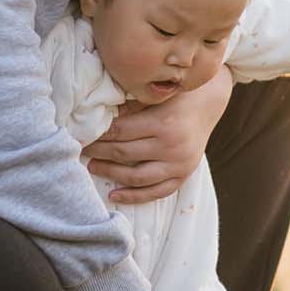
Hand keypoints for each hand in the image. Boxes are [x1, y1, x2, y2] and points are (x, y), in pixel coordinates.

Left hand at [82, 65, 233, 203]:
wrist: (210, 102)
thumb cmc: (178, 93)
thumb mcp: (155, 94)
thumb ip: (129, 106)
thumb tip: (96, 117)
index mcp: (162, 122)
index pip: (120, 132)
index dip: (97, 134)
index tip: (81, 134)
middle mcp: (172, 146)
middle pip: (124, 153)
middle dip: (98, 152)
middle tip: (79, 149)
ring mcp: (179, 164)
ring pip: (137, 177)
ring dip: (111, 173)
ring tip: (92, 167)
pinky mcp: (184, 174)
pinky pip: (157, 192)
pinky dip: (135, 196)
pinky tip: (115, 195)